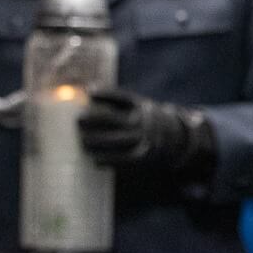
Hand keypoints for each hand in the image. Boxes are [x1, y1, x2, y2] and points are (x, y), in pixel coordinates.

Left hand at [78, 88, 215, 178]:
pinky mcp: (144, 156)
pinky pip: (124, 159)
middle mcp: (142, 121)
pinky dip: (108, 160)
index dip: (104, 94)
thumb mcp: (135, 106)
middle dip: (94, 120)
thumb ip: (114, 102)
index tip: (88, 93)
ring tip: (82, 141)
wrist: (174, 138)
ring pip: (117, 140)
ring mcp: (143, 138)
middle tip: (77, 121)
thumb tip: (85, 96)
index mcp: (139, 106)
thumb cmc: (142, 119)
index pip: (121, 97)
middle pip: (114, 119)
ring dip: (97, 142)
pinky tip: (94, 160)